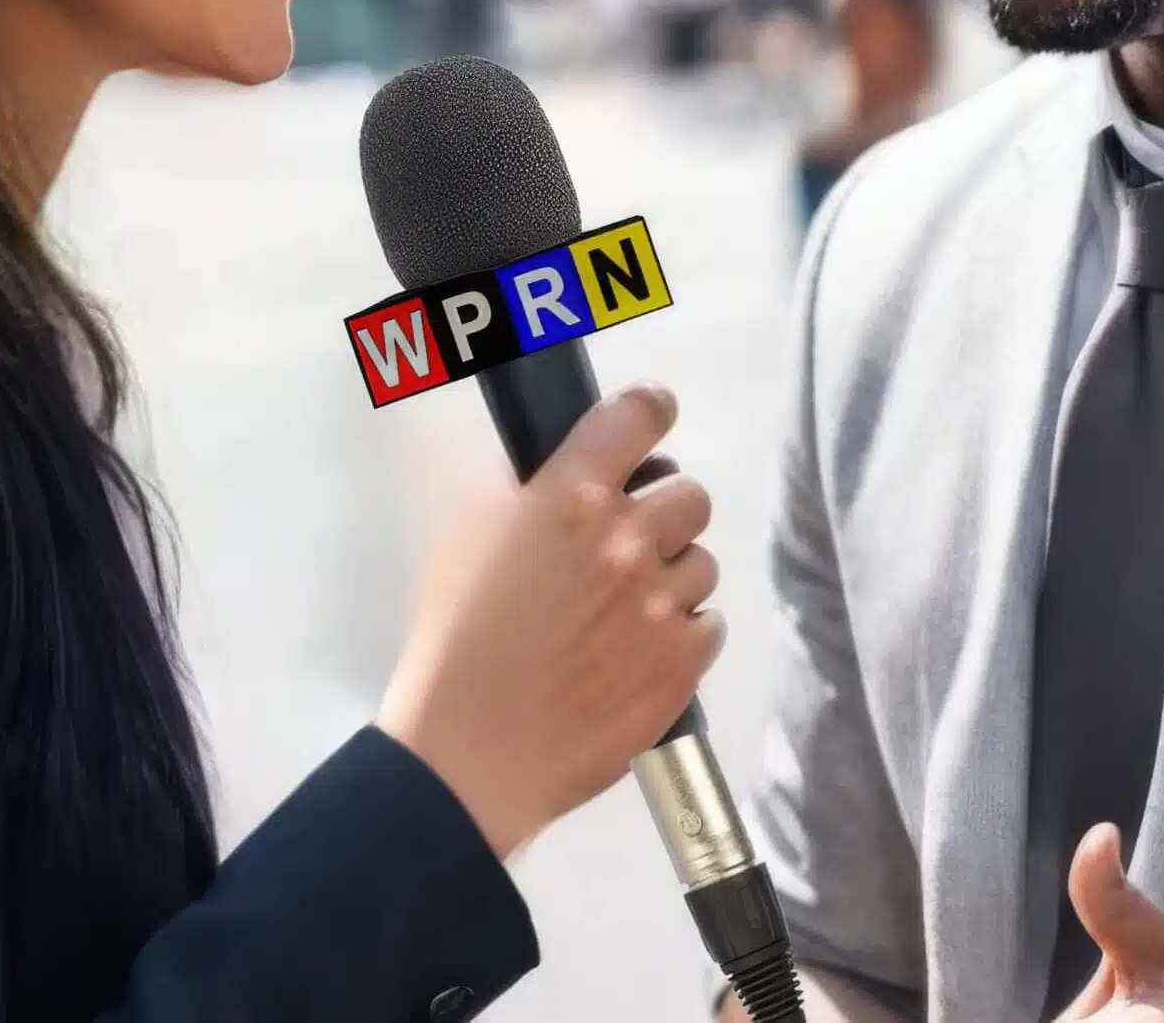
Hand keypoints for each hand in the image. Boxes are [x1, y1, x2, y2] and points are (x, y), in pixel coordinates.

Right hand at [377, 383, 722, 858]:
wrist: (471, 752)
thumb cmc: (453, 639)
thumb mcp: (465, 534)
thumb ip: (523, 487)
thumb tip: (562, 463)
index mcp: (570, 496)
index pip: (639, 415)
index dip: (650, 411)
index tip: (650, 422)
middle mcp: (628, 539)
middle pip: (690, 493)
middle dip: (661, 512)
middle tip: (626, 544)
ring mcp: (663, 603)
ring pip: (703, 562)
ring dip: (672, 577)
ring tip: (627, 612)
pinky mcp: (684, 663)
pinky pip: (710, 624)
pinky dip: (682, 633)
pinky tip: (639, 653)